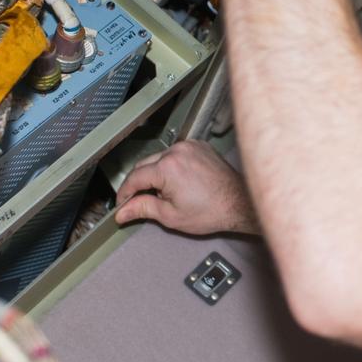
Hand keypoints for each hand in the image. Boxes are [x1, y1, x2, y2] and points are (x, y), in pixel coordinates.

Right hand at [114, 140, 259, 234]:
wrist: (238, 203)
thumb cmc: (212, 211)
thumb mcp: (170, 216)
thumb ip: (143, 209)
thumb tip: (123, 212)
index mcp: (167, 167)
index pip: (134, 177)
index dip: (125, 193)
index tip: (122, 203)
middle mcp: (178, 151)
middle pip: (144, 165)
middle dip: (139, 183)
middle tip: (139, 201)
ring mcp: (190, 146)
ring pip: (159, 158)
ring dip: (156, 173)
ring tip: (165, 193)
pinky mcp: (199, 146)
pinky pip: (176, 153)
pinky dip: (172, 165)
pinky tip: (178, 182)